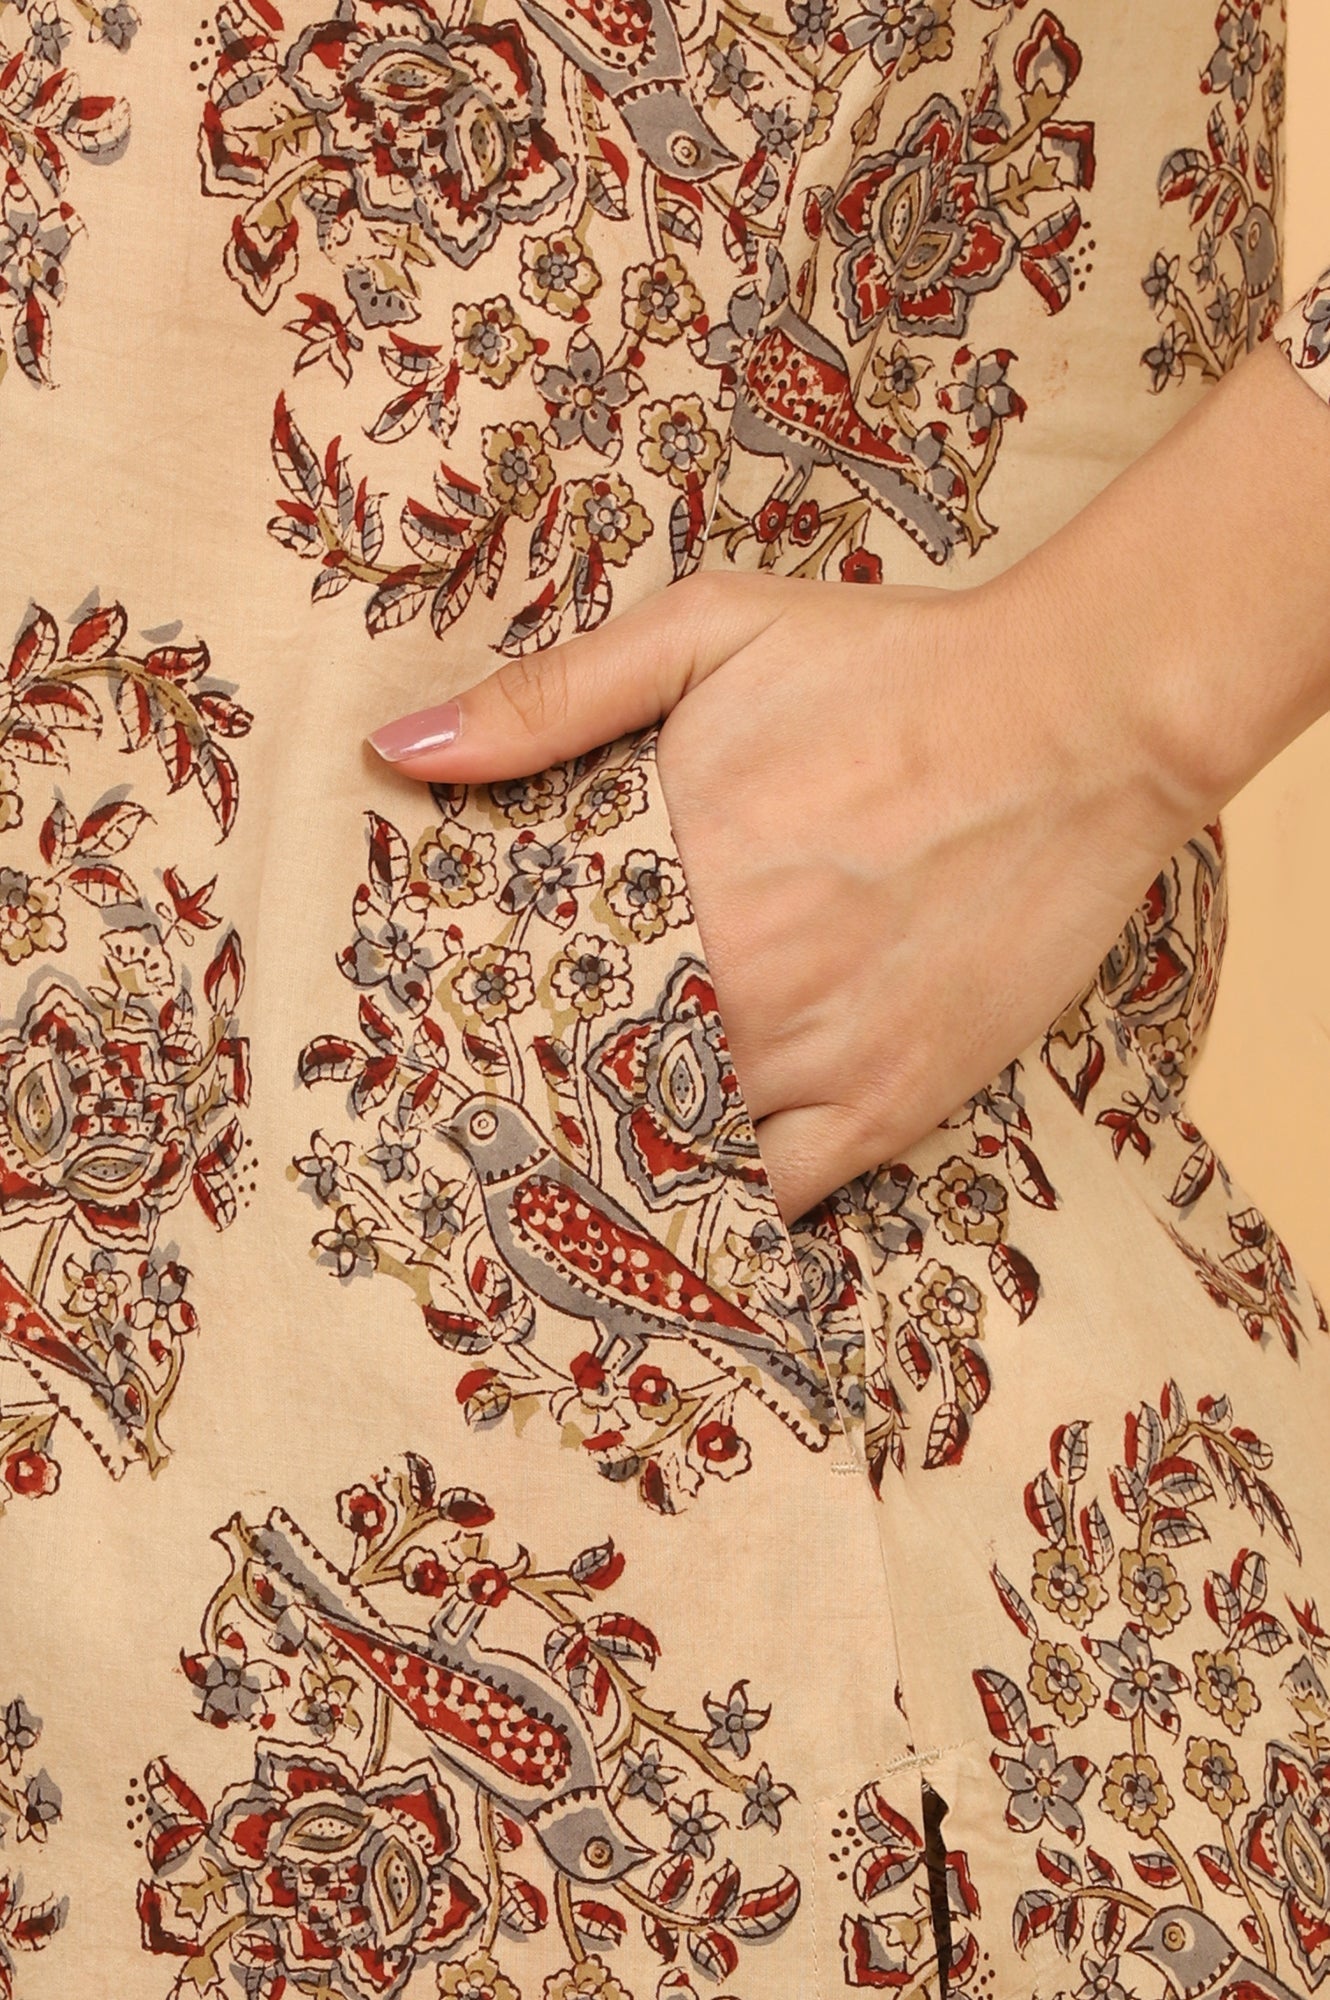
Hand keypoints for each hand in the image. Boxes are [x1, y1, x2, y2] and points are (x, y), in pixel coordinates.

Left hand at [367, 341, 1329, 1221]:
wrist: (1080, 721)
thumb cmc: (893, 668)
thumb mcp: (710, 631)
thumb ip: (552, 697)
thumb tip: (401, 751)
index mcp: (666, 875)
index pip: (519, 992)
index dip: (471, 1027)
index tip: (437, 1044)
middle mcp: (733, 987)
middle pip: (584, 1085)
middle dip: (534, 1101)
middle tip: (483, 1121)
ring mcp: (817, 1060)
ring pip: (672, 1154)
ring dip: (619, 1158)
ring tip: (562, 1176)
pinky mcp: (891, 1106)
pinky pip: (776, 1197)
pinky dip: (723, 1204)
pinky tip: (686, 1198)